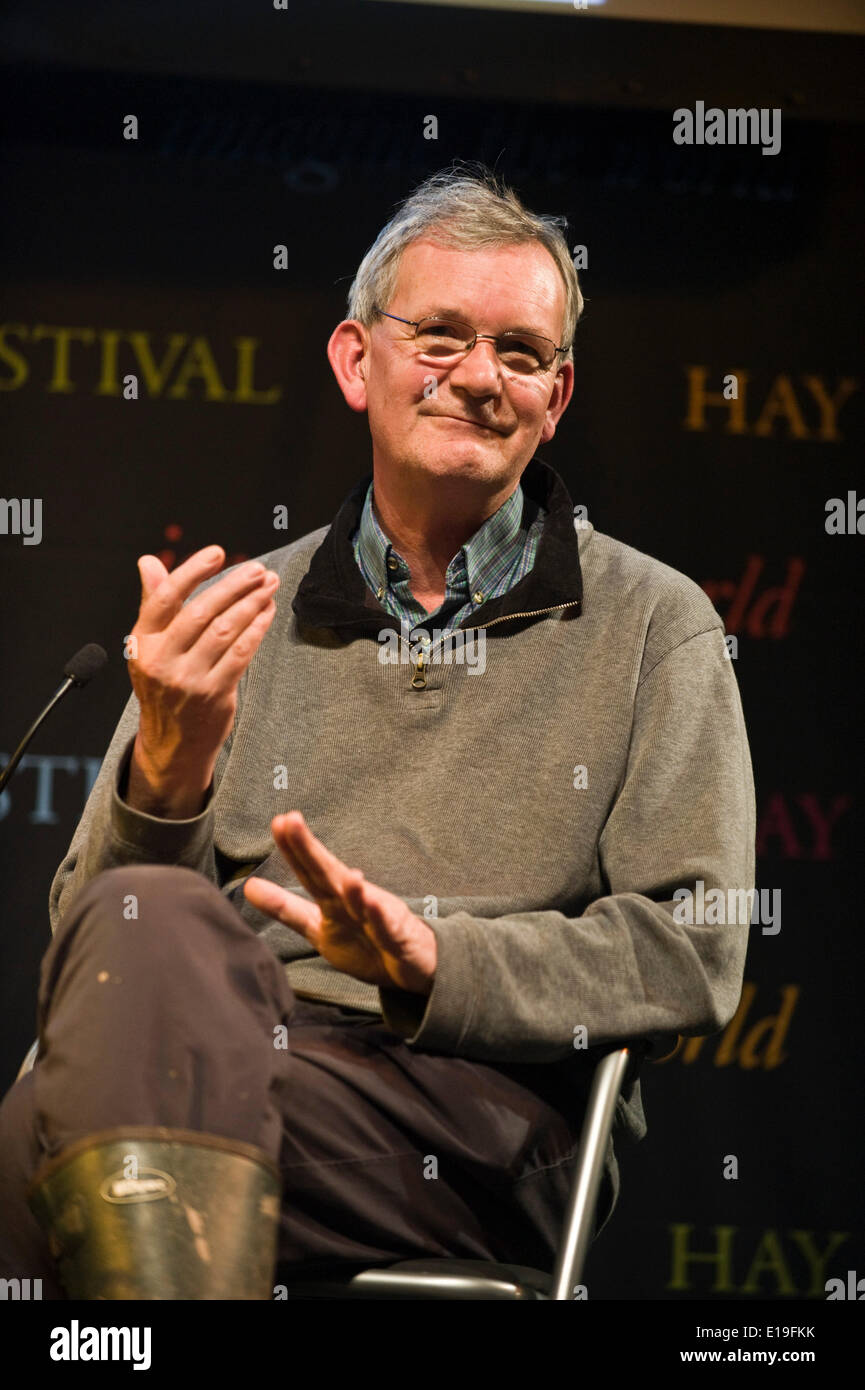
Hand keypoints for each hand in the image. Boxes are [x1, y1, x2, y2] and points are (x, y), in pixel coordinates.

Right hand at [126, 546, 279, 814]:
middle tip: (257, 569)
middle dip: (233, 585)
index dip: (192, 571)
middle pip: (200, 611)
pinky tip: (268, 613)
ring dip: (251, 604)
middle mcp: (162, 660)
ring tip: (269, 586)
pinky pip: (241, 654)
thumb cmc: (165, 686)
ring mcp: (188, 679)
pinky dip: (257, 629)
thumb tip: (148, 561)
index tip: (217, 553)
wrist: (172, 743)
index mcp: (142, 642)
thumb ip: (155, 603)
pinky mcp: (214, 694)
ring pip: (224, 631)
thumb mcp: (150, 646)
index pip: (165, 598)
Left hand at [243, 812, 437, 994]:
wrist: (416, 965)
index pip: (310, 872)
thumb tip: (248, 887)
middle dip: (310, 850)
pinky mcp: (399, 939)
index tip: (276, 822)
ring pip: (361, 900)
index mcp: (335, 900)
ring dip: (349, 884)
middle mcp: (355, 902)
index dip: (293, 850)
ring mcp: (378, 918)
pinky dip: (380, 916)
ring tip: (336, 867)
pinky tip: (371, 901)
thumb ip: (286, 909)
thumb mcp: (319, 928)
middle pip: (329, 875)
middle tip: (290, 820)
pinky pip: (388, 928)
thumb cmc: (366, 942)